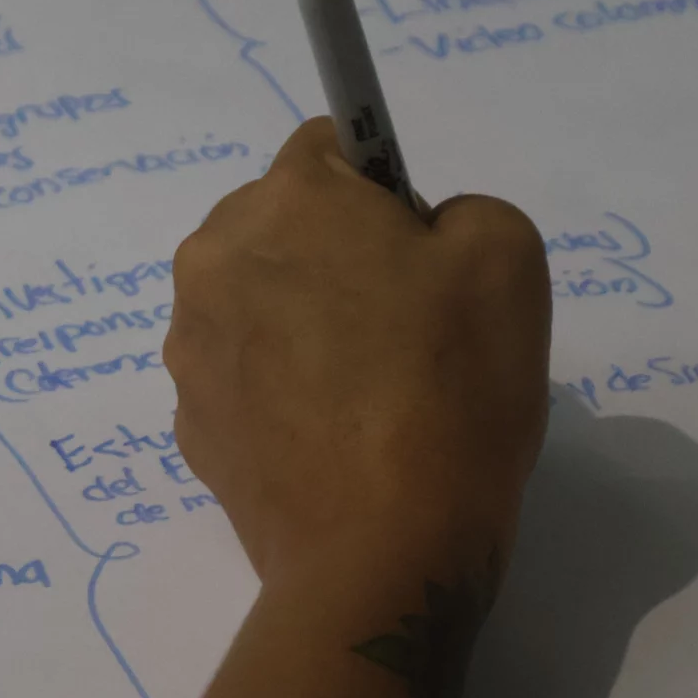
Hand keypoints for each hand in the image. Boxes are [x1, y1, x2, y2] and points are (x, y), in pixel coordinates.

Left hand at [164, 116, 550, 610]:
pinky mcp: (191, 424)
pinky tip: (336, 437)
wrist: (382, 551)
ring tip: (373, 393)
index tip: (422, 254)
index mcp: (285, 200)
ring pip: (258, 301)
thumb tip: (414, 236)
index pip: (332, 146)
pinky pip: (246, 376)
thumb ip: (459, 211)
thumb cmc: (450, 390)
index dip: (387, 192)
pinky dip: (284, 390)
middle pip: (282, 224)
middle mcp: (213, 259)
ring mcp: (191, 348)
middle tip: (407, 327)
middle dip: (336, 255)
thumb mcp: (506, 256)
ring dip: (303, 322)